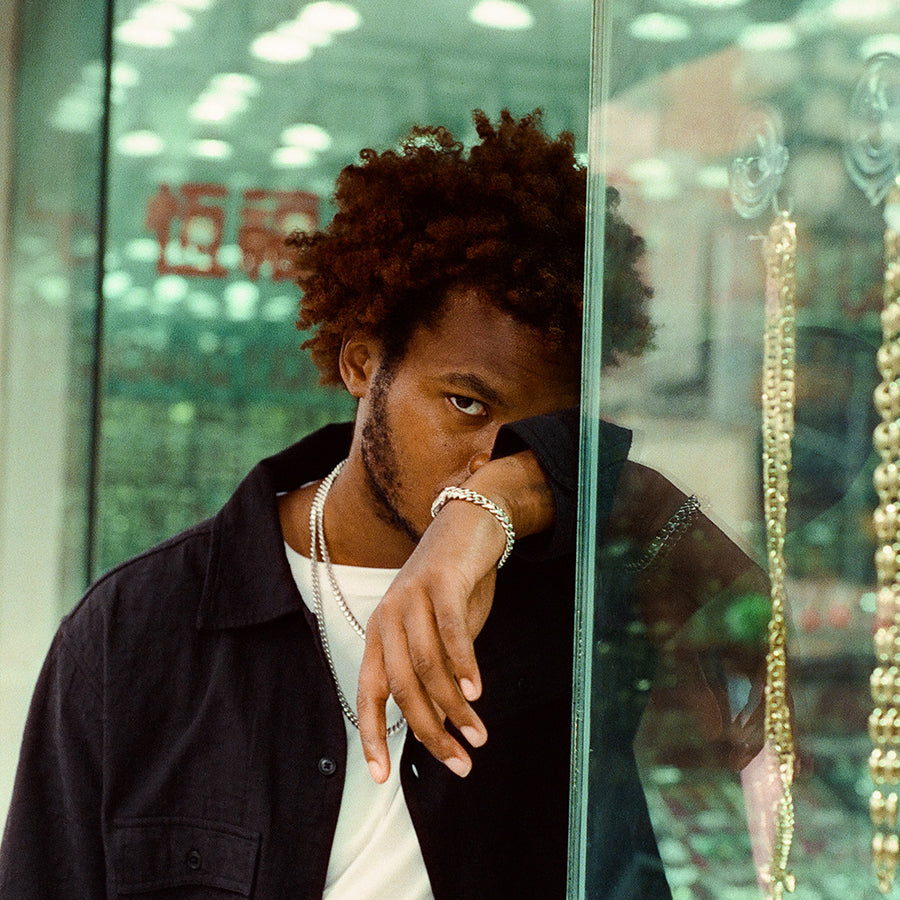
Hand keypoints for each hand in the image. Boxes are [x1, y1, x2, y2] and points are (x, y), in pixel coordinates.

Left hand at [357, 450, 555, 782]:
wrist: (468, 524)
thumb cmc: (454, 587)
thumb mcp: (440, 636)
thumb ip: (434, 673)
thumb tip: (440, 722)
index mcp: (380, 634)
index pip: (368, 693)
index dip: (372, 735)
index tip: (382, 776)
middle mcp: (388, 618)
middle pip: (401, 687)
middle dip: (430, 732)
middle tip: (461, 764)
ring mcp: (411, 598)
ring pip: (426, 665)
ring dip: (454, 708)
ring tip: (478, 735)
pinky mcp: (440, 582)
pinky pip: (450, 631)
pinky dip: (463, 664)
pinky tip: (478, 692)